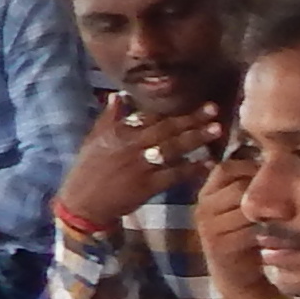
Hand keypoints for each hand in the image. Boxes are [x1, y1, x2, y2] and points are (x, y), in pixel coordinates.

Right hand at [56, 98, 217, 229]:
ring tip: (217, 130)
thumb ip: (109, 117)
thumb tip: (119, 95)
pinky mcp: (147, 186)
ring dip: (195, 139)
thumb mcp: (95, 139)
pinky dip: (192, 169)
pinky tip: (208, 164)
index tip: (195, 101)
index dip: (173, 109)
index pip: (150, 116)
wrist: (83, 203)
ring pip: (172, 149)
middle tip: (214, 110)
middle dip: (191, 119)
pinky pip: (174, 175)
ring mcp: (140, 166)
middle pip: (165, 129)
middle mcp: (130, 146)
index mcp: (118, 132)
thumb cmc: (89, 170)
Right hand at [195, 158, 278, 298]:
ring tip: (286, 217)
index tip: (274, 179)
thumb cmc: (245, 237)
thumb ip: (250, 186)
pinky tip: (277, 235)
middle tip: (287, 201)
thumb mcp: (244, 208)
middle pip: (239, 186)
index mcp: (207, 193)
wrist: (237, 278)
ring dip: (269, 213)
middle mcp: (203, 208)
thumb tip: (277, 157)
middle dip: (266, 192)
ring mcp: (208, 228)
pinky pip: (248, 231)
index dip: (252, 168)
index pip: (226, 167)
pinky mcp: (219, 247)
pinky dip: (267, 232)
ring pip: (245, 208)